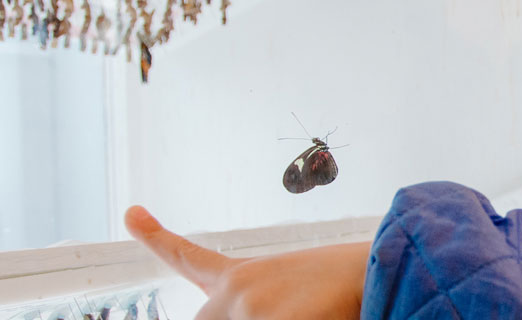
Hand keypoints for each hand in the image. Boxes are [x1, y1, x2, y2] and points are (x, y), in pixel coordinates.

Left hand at [124, 206, 367, 319]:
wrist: (390, 267)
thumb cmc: (353, 287)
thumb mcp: (297, 296)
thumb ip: (256, 301)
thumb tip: (249, 310)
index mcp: (244, 277)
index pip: (188, 257)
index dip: (156, 237)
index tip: (132, 212)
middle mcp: (237, 293)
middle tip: (284, 311)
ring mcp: (249, 310)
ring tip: (311, 311)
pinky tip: (310, 316)